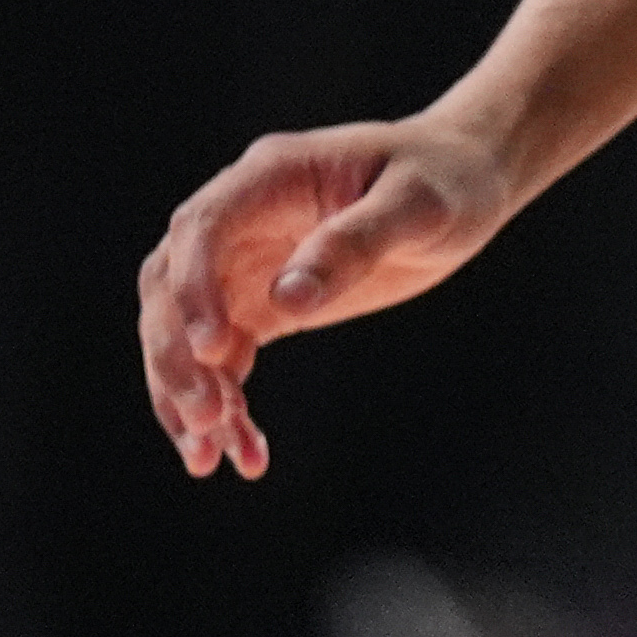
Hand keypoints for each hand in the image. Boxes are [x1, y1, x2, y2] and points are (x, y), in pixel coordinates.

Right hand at [136, 114, 519, 477]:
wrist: (465, 183)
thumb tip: (288, 297)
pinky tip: (242, 453)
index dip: (194, 288)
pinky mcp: (264, 304)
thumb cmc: (445, 179)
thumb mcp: (416, 205)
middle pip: (171, 287)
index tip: (213, 348)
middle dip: (176, 356)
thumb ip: (354, 244)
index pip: (202, 229)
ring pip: (185, 333)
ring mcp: (247, 264)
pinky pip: (224, 360)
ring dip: (187, 394)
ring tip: (208, 459)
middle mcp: (242, 218)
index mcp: (270, 176)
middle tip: (205, 421)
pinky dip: (225, 405)